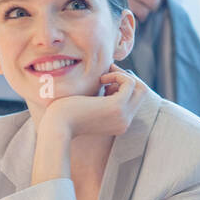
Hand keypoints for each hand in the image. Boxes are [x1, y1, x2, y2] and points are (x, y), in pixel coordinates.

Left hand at [31, 67, 146, 183]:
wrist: (57, 126)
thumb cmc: (67, 115)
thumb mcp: (89, 105)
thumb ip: (103, 96)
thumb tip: (115, 76)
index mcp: (119, 124)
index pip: (134, 100)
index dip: (122, 86)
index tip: (105, 81)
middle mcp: (125, 122)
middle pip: (142, 93)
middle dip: (127, 78)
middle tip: (109, 73)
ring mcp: (123, 116)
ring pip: (140, 87)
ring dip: (123, 76)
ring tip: (103, 77)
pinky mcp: (117, 106)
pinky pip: (130, 83)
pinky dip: (118, 75)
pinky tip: (101, 79)